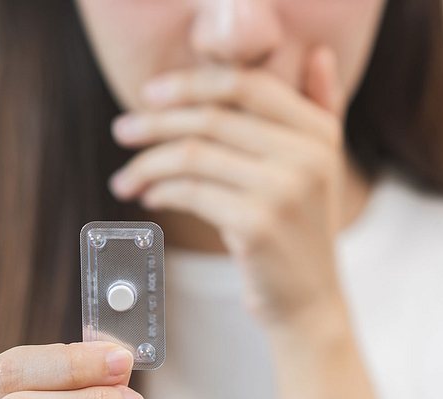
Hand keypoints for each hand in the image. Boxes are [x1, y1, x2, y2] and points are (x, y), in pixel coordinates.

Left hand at [109, 45, 349, 328]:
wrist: (308, 301)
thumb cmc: (298, 231)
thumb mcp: (318, 166)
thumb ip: (320, 108)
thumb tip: (319, 53)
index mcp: (318, 131)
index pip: (247, 84)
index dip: (192, 83)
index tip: (151, 94)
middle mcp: (307, 154)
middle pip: (212, 118)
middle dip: (156, 122)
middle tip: (122, 130)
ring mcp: (283, 189)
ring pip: (193, 155)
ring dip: (148, 164)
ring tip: (125, 177)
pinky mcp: (257, 224)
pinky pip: (191, 192)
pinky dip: (161, 192)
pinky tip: (150, 198)